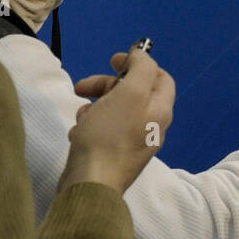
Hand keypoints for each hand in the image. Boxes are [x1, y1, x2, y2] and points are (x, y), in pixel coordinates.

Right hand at [60, 46, 174, 194]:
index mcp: (160, 111)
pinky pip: (102, 131)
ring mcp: (133, 143)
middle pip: (133, 93)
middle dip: (107, 86)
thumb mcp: (129, 93)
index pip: (160, 77)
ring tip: (82, 116)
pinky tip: (78, 134)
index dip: (138, 64)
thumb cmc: (110, 135)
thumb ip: (140, 69)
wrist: (91, 184)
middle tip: (84, 86)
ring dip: (94, 107)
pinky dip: (89, 127)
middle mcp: (152, 126)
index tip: (114, 61)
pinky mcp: (113, 155)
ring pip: (113, 111)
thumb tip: (141, 55)